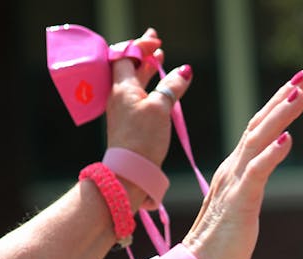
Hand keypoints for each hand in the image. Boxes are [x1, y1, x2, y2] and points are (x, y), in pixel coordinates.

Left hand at [105, 29, 175, 206]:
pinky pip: (135, 96)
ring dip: (146, 70)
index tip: (157, 42)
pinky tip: (159, 90)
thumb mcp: (160, 108)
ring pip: (133, 82)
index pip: (125, 55)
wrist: (130, 172)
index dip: (140, 46)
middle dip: (143, 55)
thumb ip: (172, 87)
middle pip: (128, 67)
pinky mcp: (127, 123)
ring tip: (159, 61)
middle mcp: (118, 96)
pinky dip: (147, 86)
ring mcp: (122, 110)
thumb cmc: (142, 138)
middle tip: (157, 46)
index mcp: (121, 87)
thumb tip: (185, 71)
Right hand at [181, 70, 302, 258]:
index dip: (275, 106)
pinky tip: (287, 139)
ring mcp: (234, 183)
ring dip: (280, 115)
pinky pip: (256, 172)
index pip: (256, 130)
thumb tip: (258, 175)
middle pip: (258, 126)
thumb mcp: (238, 208)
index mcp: (233, 171)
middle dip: (281, 100)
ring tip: (300, 94)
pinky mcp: (239, 202)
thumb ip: (248, 187)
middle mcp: (232, 170)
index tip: (296, 87)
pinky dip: (272, 154)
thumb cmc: (219, 245)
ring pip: (259, 140)